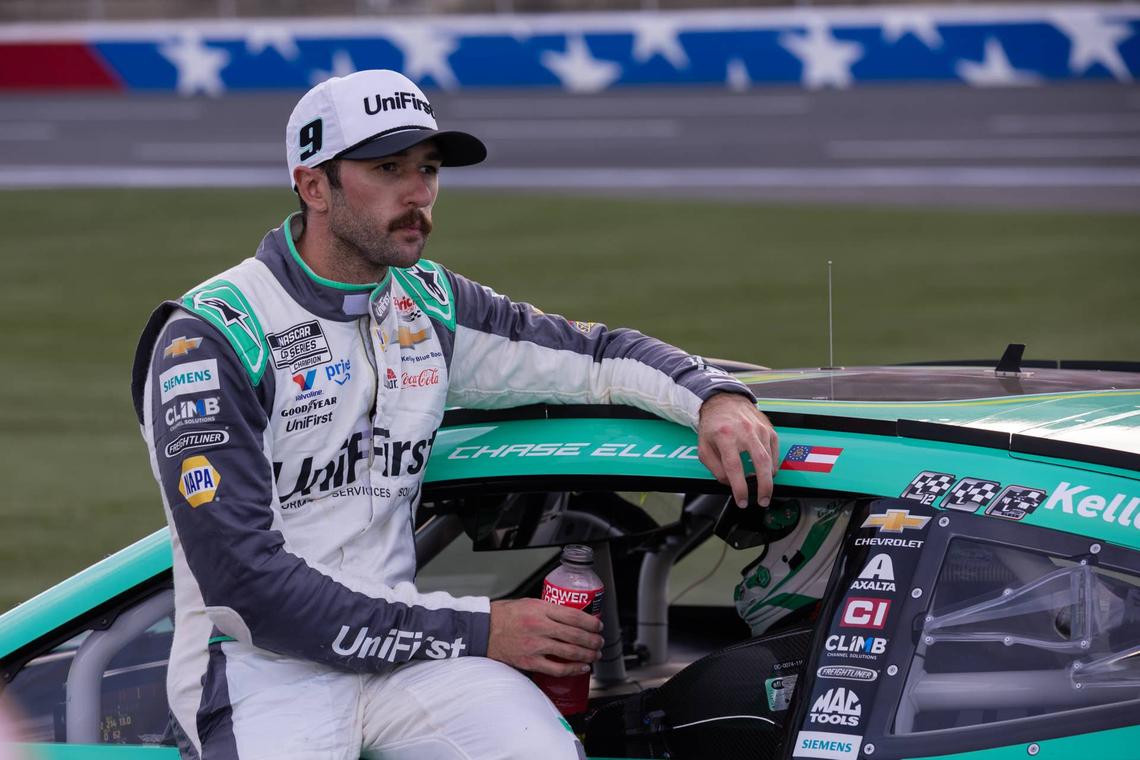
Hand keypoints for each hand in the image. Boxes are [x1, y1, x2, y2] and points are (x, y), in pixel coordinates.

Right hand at [486, 598, 603, 676]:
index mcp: (541, 609)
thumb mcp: (529, 603)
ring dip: (587, 654)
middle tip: (600, 641)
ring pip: (570, 652)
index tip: (598, 625)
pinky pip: (557, 668)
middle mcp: (540, 626)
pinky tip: (582, 667)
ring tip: (595, 654)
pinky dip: (573, 669)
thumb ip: (549, 609)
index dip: (591, 622)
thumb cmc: (504, 615)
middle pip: (576, 635)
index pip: (574, 616)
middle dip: (593, 640)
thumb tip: (570, 617)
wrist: (483, 630)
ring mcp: (536, 645)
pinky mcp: (530, 662)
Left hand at [697, 392, 778, 507]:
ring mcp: (759, 429)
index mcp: (725, 436)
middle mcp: (745, 431)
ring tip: (764, 489)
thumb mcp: (703, 447)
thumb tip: (729, 483)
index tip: (742, 500)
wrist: (724, 401)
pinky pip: (775, 452)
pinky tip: (767, 472)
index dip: (739, 487)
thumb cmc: (713, 425)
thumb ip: (714, 468)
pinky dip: (773, 465)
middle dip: (764, 486)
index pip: (734, 467)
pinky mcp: (769, 429)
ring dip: (768, 478)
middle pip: (760, 462)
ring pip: (769, 459)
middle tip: (763, 500)